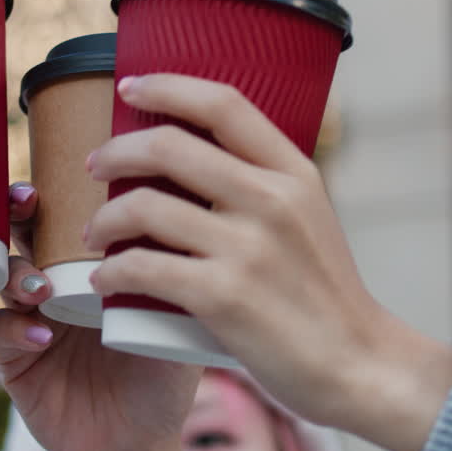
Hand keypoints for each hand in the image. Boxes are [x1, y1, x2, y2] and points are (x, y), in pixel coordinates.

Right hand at [0, 183, 198, 450]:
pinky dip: (17, 330)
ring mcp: (31, 317)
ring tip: (41, 287)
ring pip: (6, 276)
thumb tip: (202, 206)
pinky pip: (1, 333)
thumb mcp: (179, 316)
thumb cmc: (163, 372)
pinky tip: (42, 335)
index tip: (76, 167)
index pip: (74, 209)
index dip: (68, 184)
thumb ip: (183, 269)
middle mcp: (56, 280)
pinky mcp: (14, 359)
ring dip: (19, 274)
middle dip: (21, 212)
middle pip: (28, 231)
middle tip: (29, 202)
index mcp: (93, 261)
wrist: (139, 443)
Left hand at [85, 75, 451, 450]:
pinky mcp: (222, 296)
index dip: (168, 87)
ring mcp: (247, 248)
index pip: (223, 104)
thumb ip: (264, 183)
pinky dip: (111, 272)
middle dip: (116, 151)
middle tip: (95, 166)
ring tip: (95, 233)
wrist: (356, 363)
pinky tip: (103, 280)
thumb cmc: (324, 293)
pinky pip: (142, 266)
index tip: (130, 87)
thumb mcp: (310, 217)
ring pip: (144, 206)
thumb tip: (199, 152)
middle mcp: (270, 200)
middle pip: (169, 146)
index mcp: (293, 173)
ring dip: (104, 218)